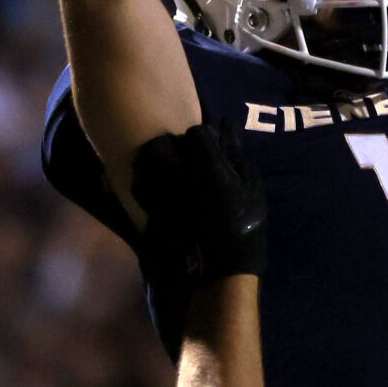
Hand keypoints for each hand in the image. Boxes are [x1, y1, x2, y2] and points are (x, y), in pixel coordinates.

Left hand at [132, 121, 266, 282]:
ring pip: (143, 164)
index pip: (196, 132)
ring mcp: (160, 193)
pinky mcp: (150, 210)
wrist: (222, 263)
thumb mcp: (250, 184)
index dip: (204, 138)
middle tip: (183, 155)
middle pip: (160, 144)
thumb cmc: (244, 221)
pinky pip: (138, 188)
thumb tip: (227, 123)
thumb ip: (235, 151)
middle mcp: (178, 174)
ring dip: (153, 162)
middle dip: (170, 144)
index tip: (211, 148)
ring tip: (167, 170)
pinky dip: (144, 183)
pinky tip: (158, 188)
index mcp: (206, 165)